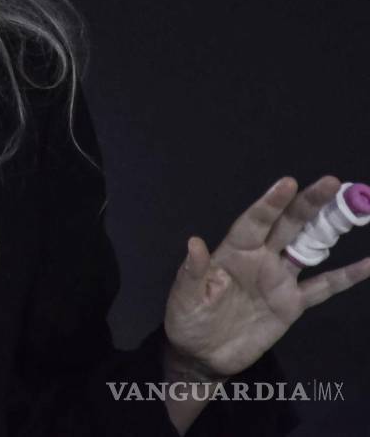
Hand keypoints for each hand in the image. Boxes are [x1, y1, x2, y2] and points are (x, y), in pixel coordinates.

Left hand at [164, 175, 369, 377]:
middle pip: (287, 225)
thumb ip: (193, 271)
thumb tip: (194, 242)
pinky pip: (324, 287)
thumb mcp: (185, 296)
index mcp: (233, 252)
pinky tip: (368, 264)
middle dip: (307, 203)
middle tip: (331, 181)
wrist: (203, 355)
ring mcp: (278, 279)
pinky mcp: (292, 304)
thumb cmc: (187, 319)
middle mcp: (259, 259)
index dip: (270, 202)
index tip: (288, 182)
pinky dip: (347, 276)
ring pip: (308, 248)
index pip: (254, 222)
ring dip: (329, 229)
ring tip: (351, 208)